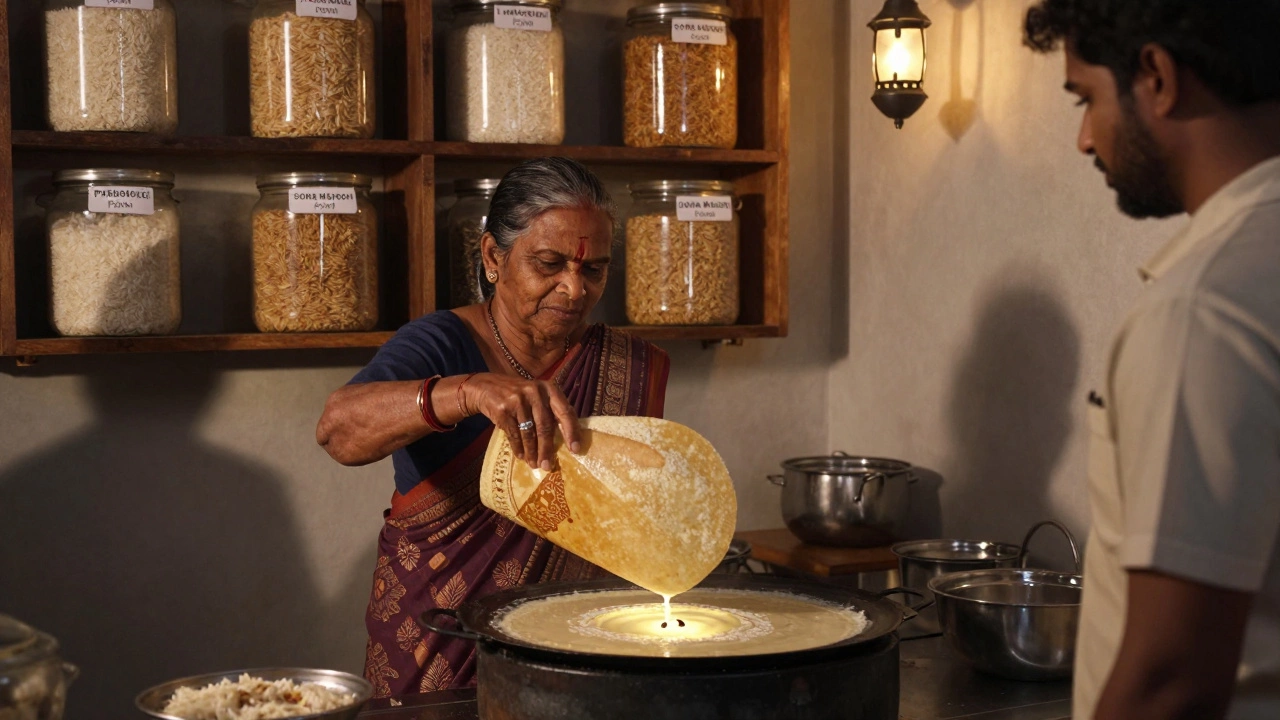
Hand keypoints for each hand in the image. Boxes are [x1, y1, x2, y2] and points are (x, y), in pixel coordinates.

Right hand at [463, 373, 580, 469]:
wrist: (485, 386)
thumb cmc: (518, 395)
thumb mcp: (536, 396)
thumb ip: (550, 411)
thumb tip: (566, 441)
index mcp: (549, 389)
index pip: (565, 412)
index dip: (572, 432)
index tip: (575, 450)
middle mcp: (535, 392)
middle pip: (545, 426)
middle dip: (547, 449)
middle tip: (548, 466)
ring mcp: (517, 400)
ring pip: (529, 432)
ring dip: (532, 452)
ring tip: (534, 464)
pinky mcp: (503, 409)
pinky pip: (514, 434)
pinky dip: (518, 447)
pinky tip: (521, 456)